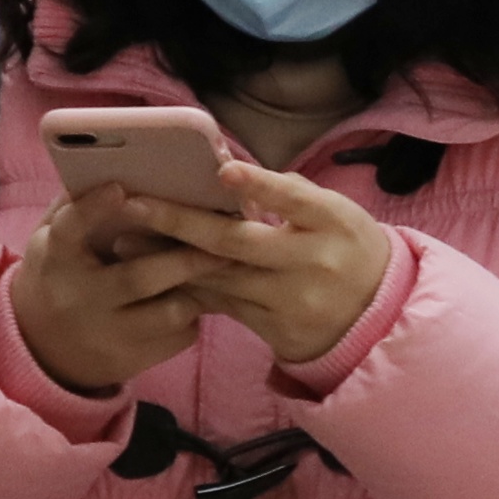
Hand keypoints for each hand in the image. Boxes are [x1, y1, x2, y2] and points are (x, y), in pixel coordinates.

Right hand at [4, 192, 220, 396]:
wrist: (43, 349)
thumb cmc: (58, 275)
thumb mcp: (51, 240)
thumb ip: (75, 206)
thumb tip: (114, 161)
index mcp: (56, 259)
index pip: (70, 229)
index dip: (93, 209)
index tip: (120, 188)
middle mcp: (78, 300)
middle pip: (138, 277)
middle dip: (186, 257)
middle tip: (224, 240)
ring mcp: (105, 335)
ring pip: (168, 312)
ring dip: (198, 288)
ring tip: (220, 268)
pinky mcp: (130, 361)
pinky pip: (177, 338)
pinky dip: (194, 316)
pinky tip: (198, 299)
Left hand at [109, 165, 396, 369]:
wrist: (375, 318)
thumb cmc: (348, 249)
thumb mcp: (337, 214)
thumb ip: (291, 195)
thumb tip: (234, 176)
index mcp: (333, 224)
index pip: (296, 201)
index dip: (261, 186)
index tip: (224, 170)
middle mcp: (310, 264)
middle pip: (239, 244)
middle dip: (182, 223)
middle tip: (136, 205)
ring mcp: (288, 301)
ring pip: (219, 277)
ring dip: (167, 259)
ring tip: (124, 240)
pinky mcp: (270, 328)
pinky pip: (221, 304)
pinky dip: (185, 286)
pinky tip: (151, 272)